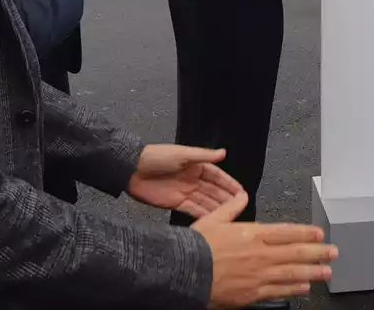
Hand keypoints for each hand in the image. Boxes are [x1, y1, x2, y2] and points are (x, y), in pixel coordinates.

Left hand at [127, 145, 243, 216]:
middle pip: (213, 191)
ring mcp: (185, 192)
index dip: (230, 184)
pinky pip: (193, 210)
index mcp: (196, 166)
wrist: (131, 170)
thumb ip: (204, 156)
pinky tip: (213, 221)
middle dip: (226, 199)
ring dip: (217, 208)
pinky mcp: (175, 203)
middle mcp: (193, 180)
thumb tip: (224, 153)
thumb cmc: (157, 157)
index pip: (218, 176)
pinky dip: (203, 215)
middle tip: (241, 208)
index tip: (242, 192)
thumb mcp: (183, 154)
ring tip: (231, 217)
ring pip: (205, 202)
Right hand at [194, 194, 336, 307]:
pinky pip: (278, 290)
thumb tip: (241, 195)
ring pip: (292, 273)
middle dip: (317, 252)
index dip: (306, 233)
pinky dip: (294, 288)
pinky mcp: (252, 293)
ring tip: (327, 272)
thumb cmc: (196, 246)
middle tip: (333, 252)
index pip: (287, 232)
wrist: (183, 272)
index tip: (320, 234)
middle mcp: (260, 254)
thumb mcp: (213, 219)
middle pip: (296, 252)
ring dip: (312, 272)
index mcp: (252, 234)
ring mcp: (258, 275)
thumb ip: (231, 207)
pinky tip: (304, 287)